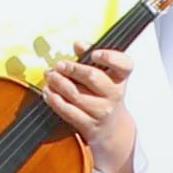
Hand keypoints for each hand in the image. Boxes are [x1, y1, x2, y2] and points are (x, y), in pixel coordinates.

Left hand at [38, 51, 135, 172]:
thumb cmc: (104, 94)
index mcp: (120, 78)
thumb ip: (90, 56)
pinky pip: (68, 111)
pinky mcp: (89, 124)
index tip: (95, 54)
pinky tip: (48, 92)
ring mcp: (102, 110)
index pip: (124, 64)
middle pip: (92, 77)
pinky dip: (54, 100)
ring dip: (58, 83)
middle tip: (58, 65)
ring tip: (49, 76)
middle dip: (72, 69)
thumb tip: (79, 44)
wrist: (112, 128)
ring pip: (76, 94)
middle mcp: (114, 94)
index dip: (110, 57)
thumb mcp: (104, 75)